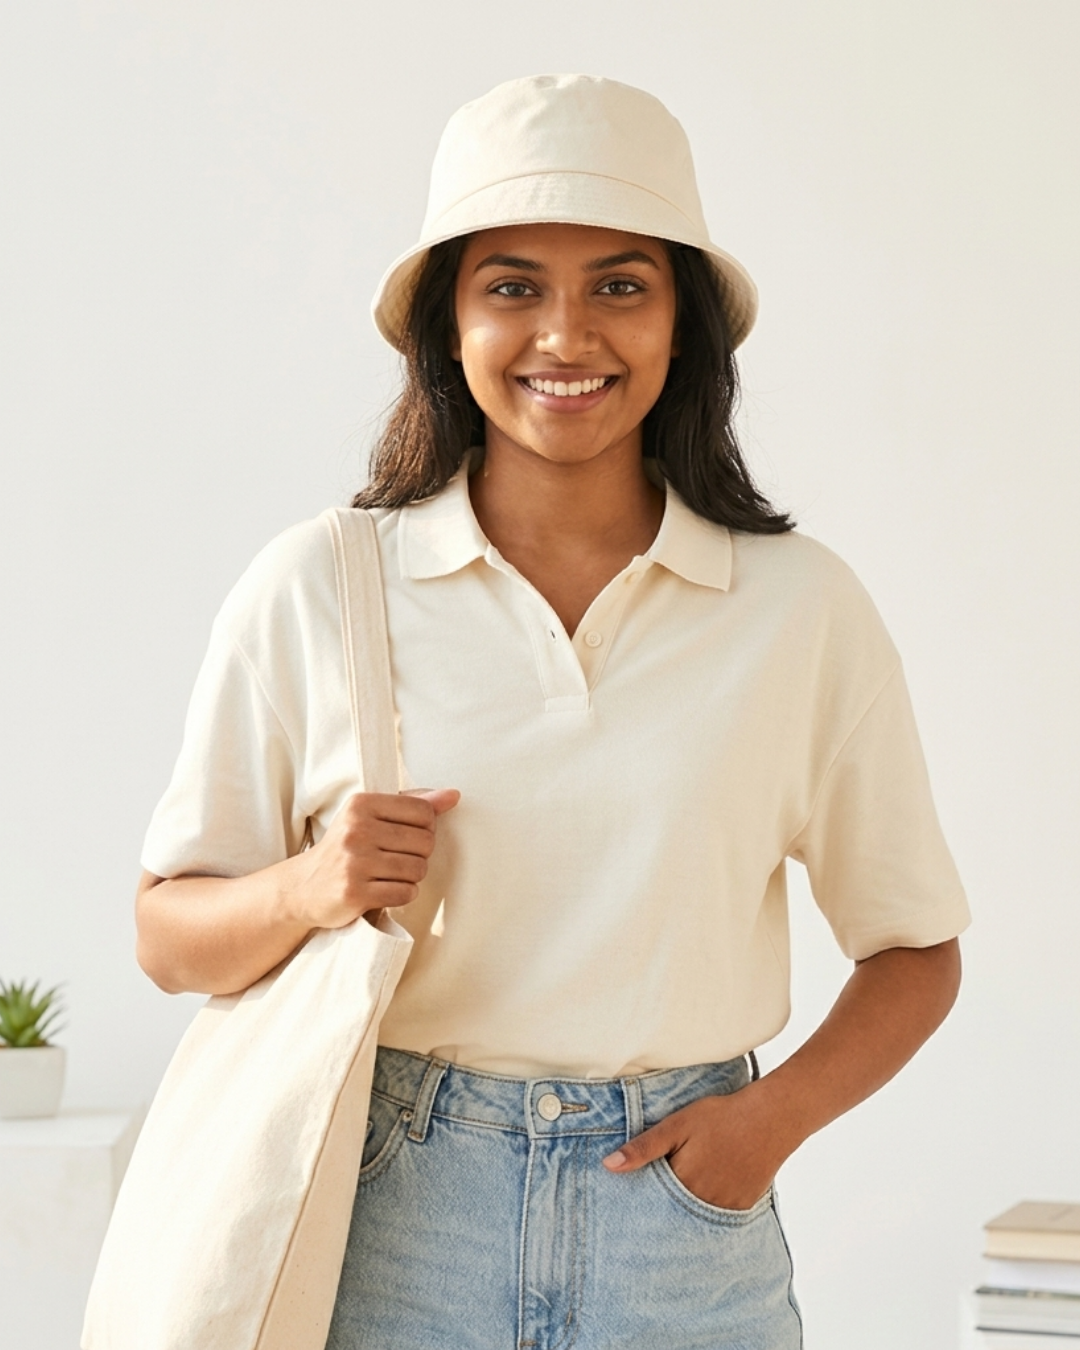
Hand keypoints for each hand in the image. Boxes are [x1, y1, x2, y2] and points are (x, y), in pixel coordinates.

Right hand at [282, 788, 458, 930]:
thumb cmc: (346, 848)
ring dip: (411, 877)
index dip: (425, 827)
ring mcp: (354, 862)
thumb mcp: (372, 817)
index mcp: (361, 804)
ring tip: (389, 875)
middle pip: (425, 842)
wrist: (304, 887)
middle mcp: (356, 830)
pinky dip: (402, 894)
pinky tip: (384, 890)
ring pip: (417, 869)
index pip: (424, 811)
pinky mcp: (354, 892)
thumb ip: (412, 804)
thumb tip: (452, 796)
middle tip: (396, 859)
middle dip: (419, 855)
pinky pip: (404, 893)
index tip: (407, 836)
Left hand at [601, 1082, 794, 1211]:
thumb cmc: (720, 1117)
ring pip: (693, 1220)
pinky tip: (701, 1198)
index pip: (650, 1203)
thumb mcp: (677, 1125)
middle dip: (658, 1212)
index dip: (639, 1201)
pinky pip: (715, 1219)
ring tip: (672, 1204)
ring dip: (681, 1215)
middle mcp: (702, 1203)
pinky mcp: (741, 1208)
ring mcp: (724, 1209)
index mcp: (682, 1182)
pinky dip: (704, 1213)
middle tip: (647, 1208)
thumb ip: (644, 1148)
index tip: (625, 1206)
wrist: (770, 1119)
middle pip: (671, 1216)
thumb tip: (608, 1166)